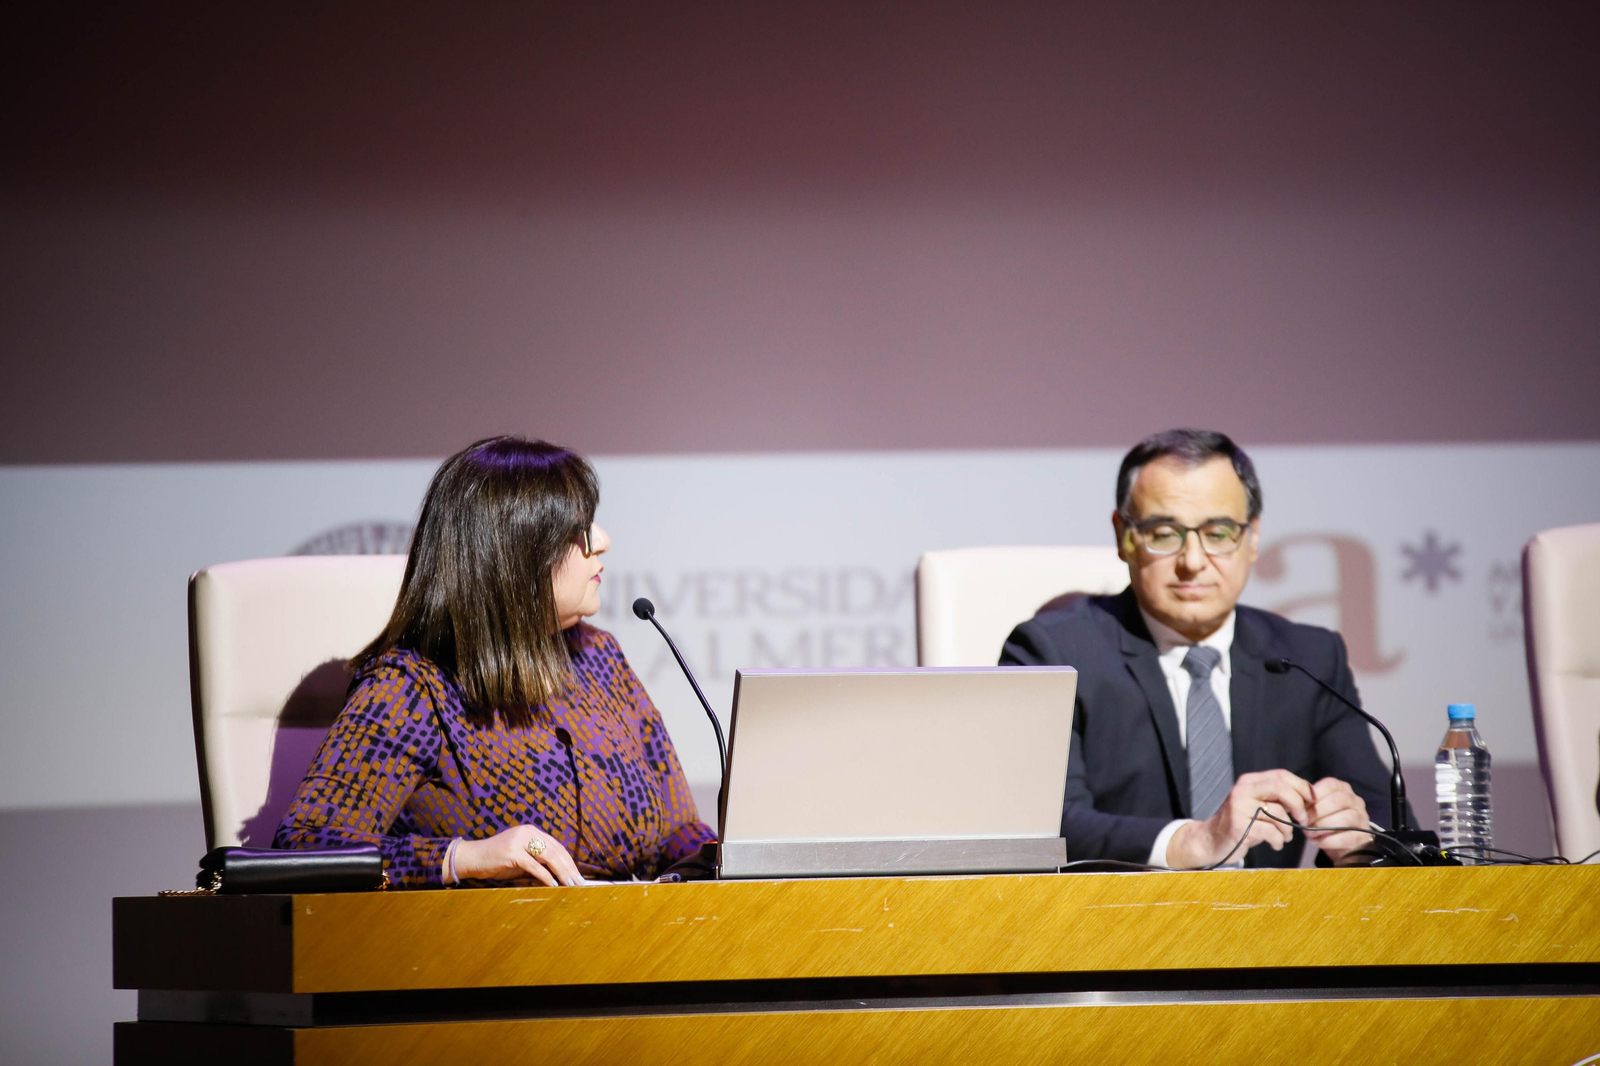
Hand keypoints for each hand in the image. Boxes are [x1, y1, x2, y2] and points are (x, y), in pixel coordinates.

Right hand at [452, 824, 581, 886]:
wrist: (472, 858)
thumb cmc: (496, 861)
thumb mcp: (520, 860)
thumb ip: (537, 864)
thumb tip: (558, 878)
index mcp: (531, 832)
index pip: (556, 846)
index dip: (569, 861)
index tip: (578, 875)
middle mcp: (527, 832)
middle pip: (555, 850)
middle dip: (569, 868)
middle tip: (579, 883)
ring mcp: (519, 841)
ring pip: (548, 856)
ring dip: (562, 872)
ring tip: (570, 885)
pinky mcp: (511, 852)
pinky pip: (533, 865)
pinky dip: (545, 876)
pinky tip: (553, 885)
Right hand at [1165, 769, 1314, 868]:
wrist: (1211, 839)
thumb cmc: (1241, 823)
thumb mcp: (1256, 804)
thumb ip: (1276, 797)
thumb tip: (1308, 796)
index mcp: (1249, 781)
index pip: (1281, 775)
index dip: (1301, 786)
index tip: (1312, 800)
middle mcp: (1242, 790)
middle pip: (1280, 788)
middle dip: (1298, 804)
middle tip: (1303, 819)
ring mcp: (1239, 807)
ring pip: (1278, 814)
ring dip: (1288, 830)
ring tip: (1284, 837)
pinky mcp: (1238, 826)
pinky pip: (1271, 832)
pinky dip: (1278, 840)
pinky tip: (1275, 844)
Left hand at [1301, 776, 1369, 862]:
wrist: (1340, 842)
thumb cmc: (1324, 819)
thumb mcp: (1316, 807)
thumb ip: (1308, 802)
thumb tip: (1294, 803)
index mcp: (1342, 788)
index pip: (1330, 784)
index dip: (1314, 795)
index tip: (1301, 807)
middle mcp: (1355, 800)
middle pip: (1339, 800)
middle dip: (1318, 812)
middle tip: (1303, 822)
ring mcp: (1362, 818)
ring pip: (1347, 817)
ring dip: (1324, 826)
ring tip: (1309, 834)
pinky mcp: (1363, 836)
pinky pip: (1348, 837)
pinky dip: (1329, 841)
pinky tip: (1317, 842)